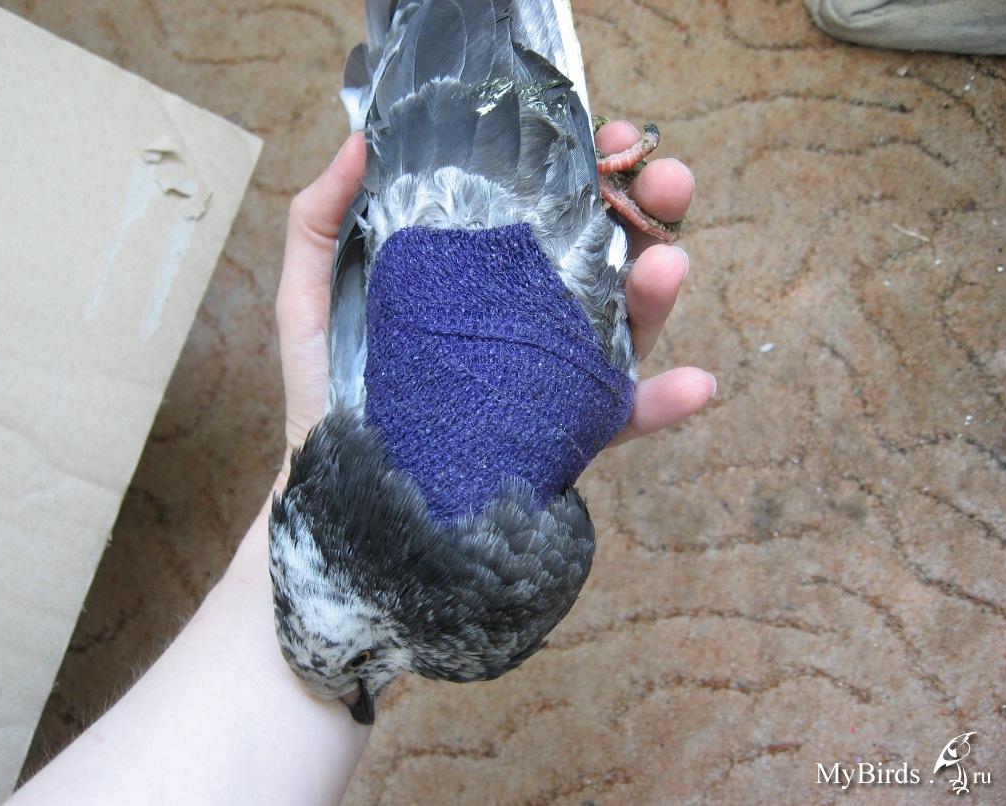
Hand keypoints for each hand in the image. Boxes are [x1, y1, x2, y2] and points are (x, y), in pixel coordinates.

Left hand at [276, 124, 713, 451]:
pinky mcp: (561, 436)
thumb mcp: (309, 298)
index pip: (543, 207)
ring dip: (660, 291)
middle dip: (644, 209)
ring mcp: (550, 375)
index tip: (606, 134)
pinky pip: (621, 417)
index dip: (581, 167)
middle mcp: (526, 316)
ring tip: (670, 262)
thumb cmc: (327, 393)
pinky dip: (665, 402)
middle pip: (601, 254)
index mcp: (480, 274)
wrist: (342, 493)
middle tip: (664, 178)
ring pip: (623, 324)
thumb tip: (360, 140)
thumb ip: (320, 221)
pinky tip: (697, 384)